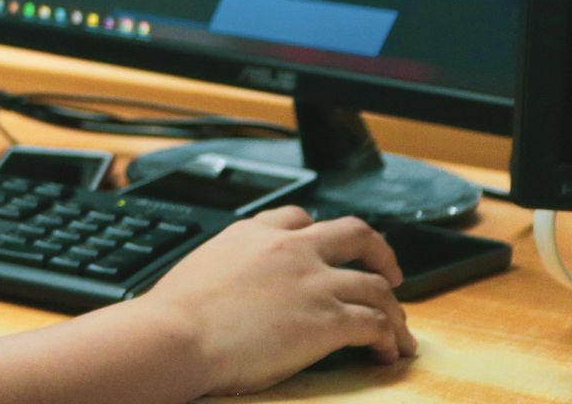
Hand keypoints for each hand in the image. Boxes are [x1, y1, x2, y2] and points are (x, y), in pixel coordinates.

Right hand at [136, 206, 416, 395]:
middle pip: (355, 234)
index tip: (330, 250)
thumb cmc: (174, 315)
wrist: (175, 336)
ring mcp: (313, 282)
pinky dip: (389, 340)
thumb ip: (229, 266)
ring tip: (396, 330)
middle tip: (388, 272)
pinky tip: (386, 353)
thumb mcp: (201, 267)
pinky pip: (377, 325)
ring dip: (393, 310)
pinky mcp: (328, 320)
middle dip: (380, 252)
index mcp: (253, 233)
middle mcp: (290, 250)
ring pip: (377, 285)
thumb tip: (231, 288)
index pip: (300, 218)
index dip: (323, 234)